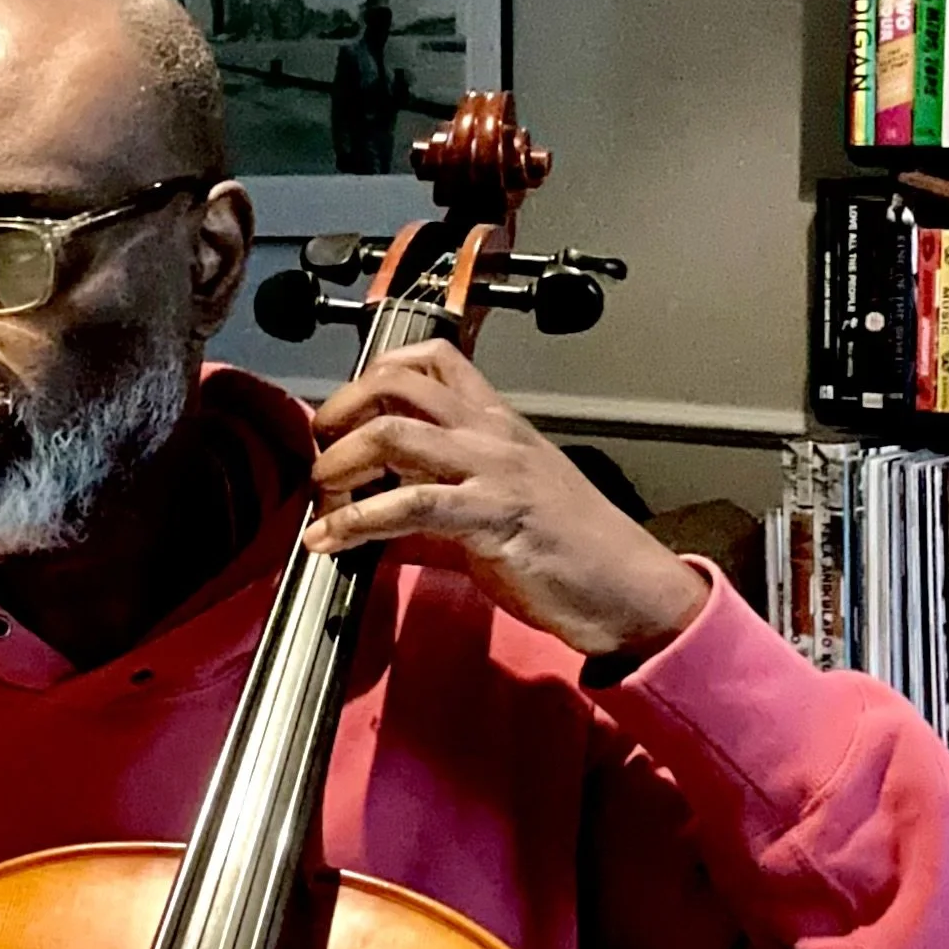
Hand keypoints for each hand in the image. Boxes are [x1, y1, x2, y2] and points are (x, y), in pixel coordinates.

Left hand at [304, 342, 708, 659]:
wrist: (627, 588)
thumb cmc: (569, 551)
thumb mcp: (496, 506)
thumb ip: (438, 497)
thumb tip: (375, 510)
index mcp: (497, 422)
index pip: (430, 359)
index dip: (371, 377)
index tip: (344, 417)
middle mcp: (492, 433)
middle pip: (396, 384)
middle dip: (340, 414)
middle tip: (320, 455)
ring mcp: (493, 470)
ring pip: (393, 433)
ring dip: (339, 464)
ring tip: (322, 498)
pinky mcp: (492, 516)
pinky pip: (409, 503)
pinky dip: (355, 521)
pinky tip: (330, 541)